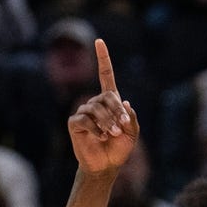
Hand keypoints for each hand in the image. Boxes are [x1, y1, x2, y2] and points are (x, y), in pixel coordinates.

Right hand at [67, 40, 138, 174]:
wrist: (106, 165)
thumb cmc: (118, 149)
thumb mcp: (132, 133)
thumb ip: (131, 117)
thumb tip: (124, 101)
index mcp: (109, 102)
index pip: (105, 75)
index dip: (103, 58)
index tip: (99, 41)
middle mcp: (95, 103)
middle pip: (106, 96)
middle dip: (117, 111)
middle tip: (122, 128)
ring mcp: (83, 112)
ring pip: (96, 108)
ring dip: (108, 122)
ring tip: (112, 134)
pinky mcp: (75, 123)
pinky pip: (85, 119)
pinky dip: (96, 128)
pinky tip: (100, 137)